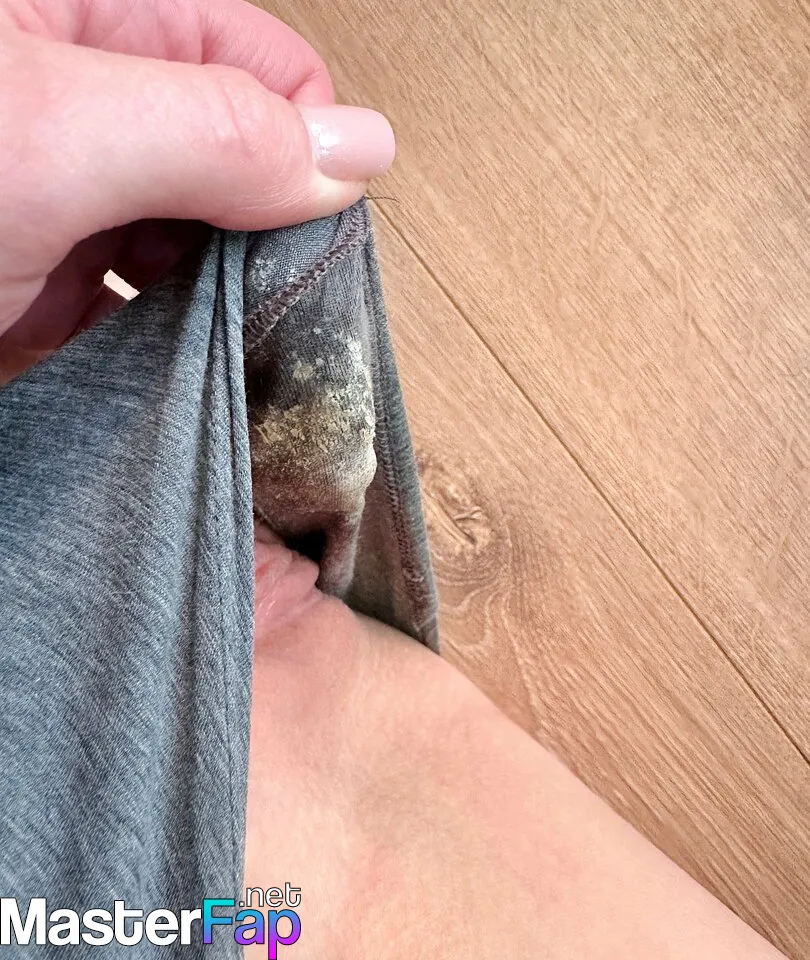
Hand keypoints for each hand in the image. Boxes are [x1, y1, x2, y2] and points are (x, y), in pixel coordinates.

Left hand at [0, 0, 394, 380]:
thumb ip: (212, 133)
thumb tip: (358, 150)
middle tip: (270, 302)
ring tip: (223, 344)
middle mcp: (79, 110)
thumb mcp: (54, 135)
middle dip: (260, 238)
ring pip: (185, 249)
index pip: (252, 63)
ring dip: (216, 304)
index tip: (313, 228)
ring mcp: (56, 205)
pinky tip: (164, 369)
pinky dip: (156, 350)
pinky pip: (126, 315)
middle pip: (228, 164)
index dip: (302, 141)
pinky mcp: (32, 288)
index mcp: (88, 19)